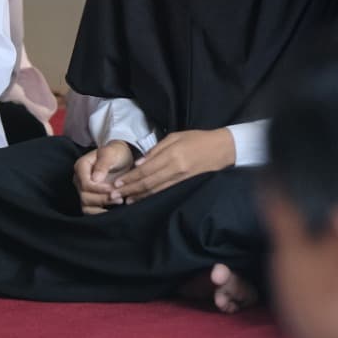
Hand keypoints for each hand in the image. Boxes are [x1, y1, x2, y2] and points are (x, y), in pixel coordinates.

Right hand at [74, 140, 137, 214]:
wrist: (122, 158)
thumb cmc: (116, 153)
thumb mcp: (112, 153)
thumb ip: (103, 164)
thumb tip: (95, 179)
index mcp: (81, 166)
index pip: (85, 183)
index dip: (98, 189)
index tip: (113, 188)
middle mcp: (79, 179)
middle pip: (85, 196)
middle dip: (102, 198)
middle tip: (119, 197)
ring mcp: (82, 190)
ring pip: (86, 205)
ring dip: (102, 206)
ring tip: (119, 201)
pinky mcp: (88, 198)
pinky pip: (89, 210)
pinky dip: (99, 212)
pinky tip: (113, 210)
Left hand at [114, 129, 236, 200]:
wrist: (223, 149)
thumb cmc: (198, 139)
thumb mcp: (176, 137)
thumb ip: (156, 150)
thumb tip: (139, 163)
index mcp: (171, 154)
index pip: (145, 170)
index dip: (130, 178)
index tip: (117, 184)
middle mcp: (175, 169)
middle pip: (147, 183)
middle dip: (129, 190)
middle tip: (114, 196)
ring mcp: (181, 179)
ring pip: (156, 191)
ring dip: (139, 196)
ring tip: (125, 201)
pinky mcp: (187, 185)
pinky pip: (166, 192)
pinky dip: (152, 197)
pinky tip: (144, 200)